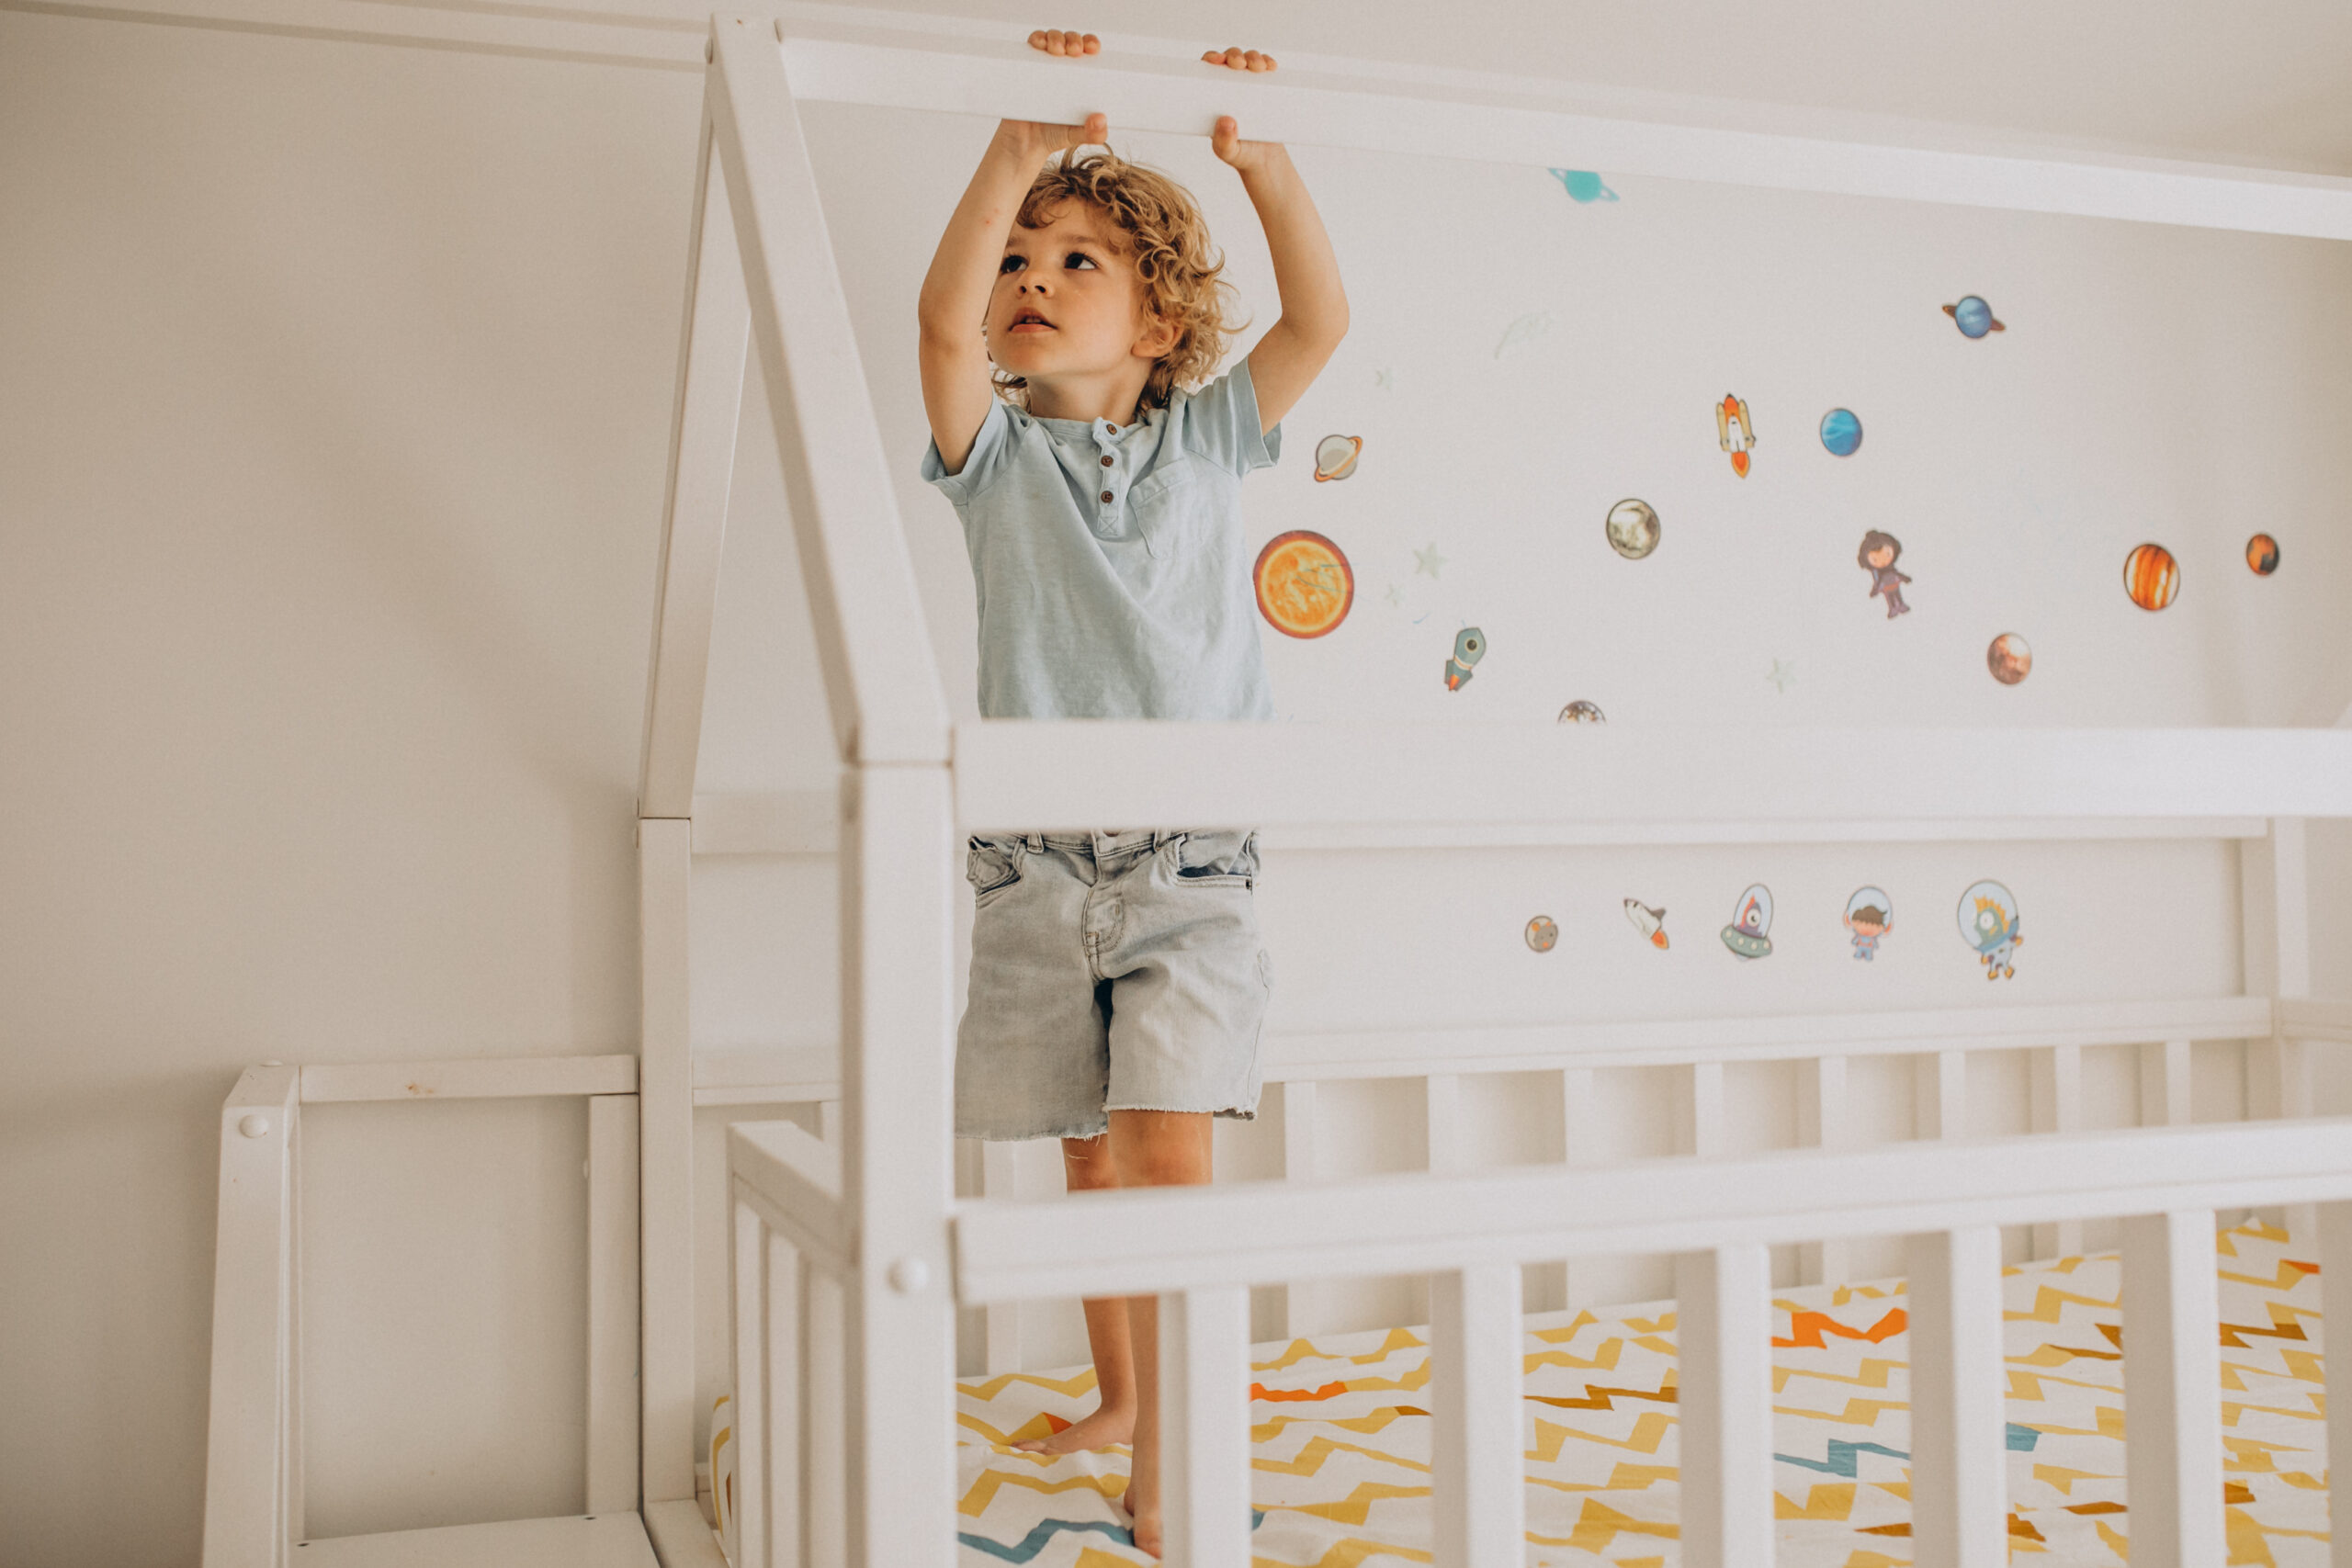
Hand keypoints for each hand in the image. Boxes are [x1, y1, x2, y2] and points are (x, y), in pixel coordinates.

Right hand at [1000, 30, 1105, 158]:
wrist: (1024, 144)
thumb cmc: (1054, 135)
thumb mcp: (1077, 135)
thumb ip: (1093, 134)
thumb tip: (1101, 120)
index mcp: (1079, 78)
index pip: (1088, 52)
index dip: (1091, 43)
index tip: (1092, 48)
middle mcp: (1062, 68)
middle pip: (1070, 40)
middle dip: (1073, 39)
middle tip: (1074, 51)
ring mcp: (1042, 66)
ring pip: (1050, 39)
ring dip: (1054, 37)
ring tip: (1055, 49)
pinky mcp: (1024, 68)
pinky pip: (1029, 46)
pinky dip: (1035, 39)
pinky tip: (1037, 43)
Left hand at [1201, 49, 1278, 171]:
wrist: (1265, 161)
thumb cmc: (1241, 155)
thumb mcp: (1228, 152)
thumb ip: (1224, 142)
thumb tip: (1226, 121)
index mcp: (1213, 97)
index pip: (1207, 70)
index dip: (1211, 58)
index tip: (1219, 60)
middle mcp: (1229, 88)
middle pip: (1229, 60)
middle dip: (1235, 55)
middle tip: (1241, 64)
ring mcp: (1248, 87)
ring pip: (1248, 61)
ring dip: (1253, 57)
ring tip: (1259, 67)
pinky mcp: (1266, 89)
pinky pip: (1266, 68)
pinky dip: (1269, 62)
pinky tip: (1272, 66)